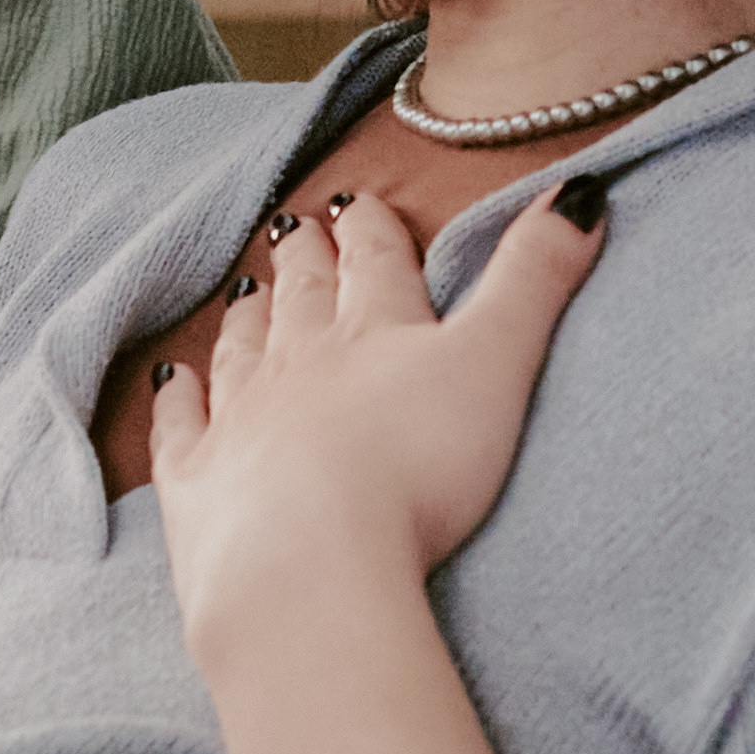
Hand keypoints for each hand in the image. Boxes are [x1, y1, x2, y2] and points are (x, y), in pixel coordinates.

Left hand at [145, 183, 602, 649]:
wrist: (309, 564)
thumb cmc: (415, 468)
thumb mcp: (496, 363)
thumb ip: (535, 279)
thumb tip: (581, 189)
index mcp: (374, 331)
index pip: (374, 265)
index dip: (370, 232)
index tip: (358, 203)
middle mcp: (297, 362)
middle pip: (303, 299)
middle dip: (306, 262)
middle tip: (296, 231)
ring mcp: (237, 420)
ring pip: (241, 351)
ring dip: (248, 318)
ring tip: (248, 292)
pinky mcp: (196, 485)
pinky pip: (179, 428)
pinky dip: (176, 400)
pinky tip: (173, 381)